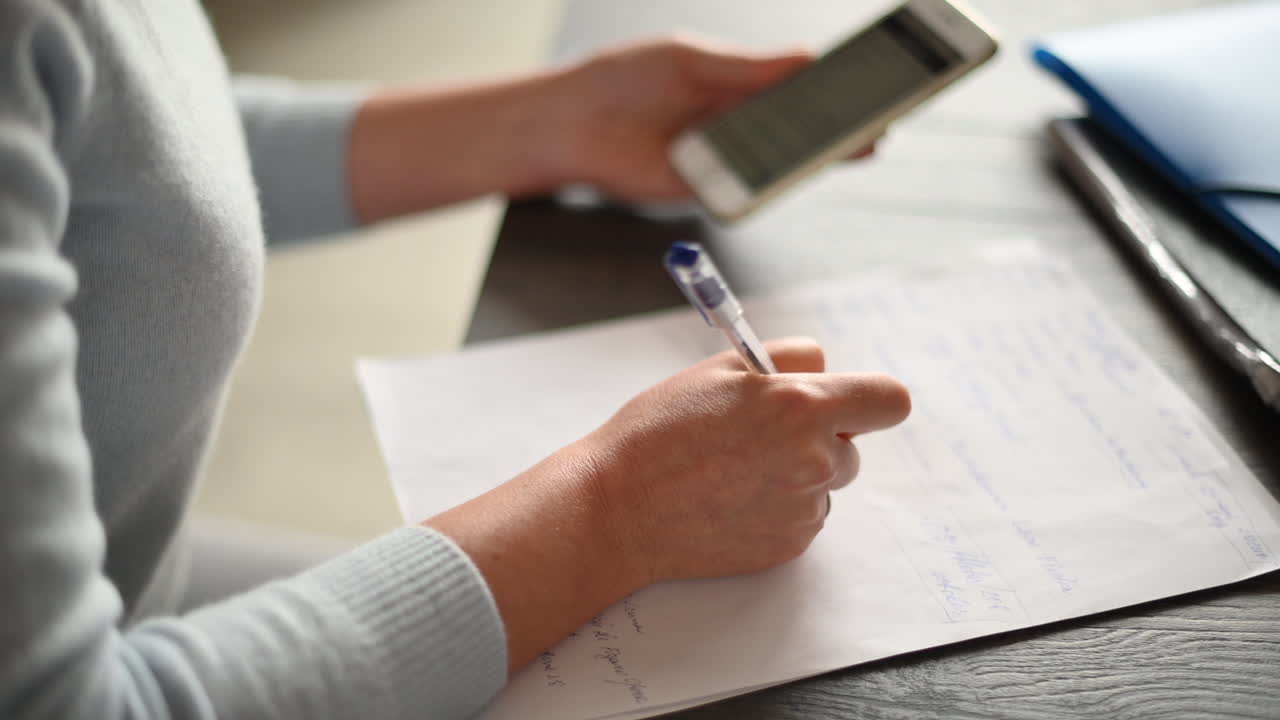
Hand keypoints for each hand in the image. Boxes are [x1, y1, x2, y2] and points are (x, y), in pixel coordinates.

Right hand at [427, 337, 908, 672]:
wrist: (619, 509)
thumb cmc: (660, 431)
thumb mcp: (720, 369)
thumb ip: (786, 360)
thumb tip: (826, 367)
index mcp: (802, 406)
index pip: (889, 400)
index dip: (872, 399)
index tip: (851, 403)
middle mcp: (814, 459)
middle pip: (852, 445)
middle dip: (819, 437)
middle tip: (757, 436)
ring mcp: (804, 507)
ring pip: (825, 481)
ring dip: (797, 473)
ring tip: (734, 469)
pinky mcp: (790, 545)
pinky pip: (803, 516)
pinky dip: (777, 507)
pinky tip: (728, 500)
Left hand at [547, 35, 871, 201]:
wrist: (568, 123)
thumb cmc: (620, 81)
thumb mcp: (690, 60)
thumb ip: (748, 68)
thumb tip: (808, 59)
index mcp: (738, 85)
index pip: (802, 85)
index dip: (840, 85)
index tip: (881, 77)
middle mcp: (737, 125)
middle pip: (803, 128)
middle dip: (845, 122)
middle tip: (885, 114)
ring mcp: (725, 160)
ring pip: (783, 161)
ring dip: (821, 153)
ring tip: (861, 138)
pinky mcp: (708, 191)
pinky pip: (751, 188)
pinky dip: (778, 180)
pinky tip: (806, 166)